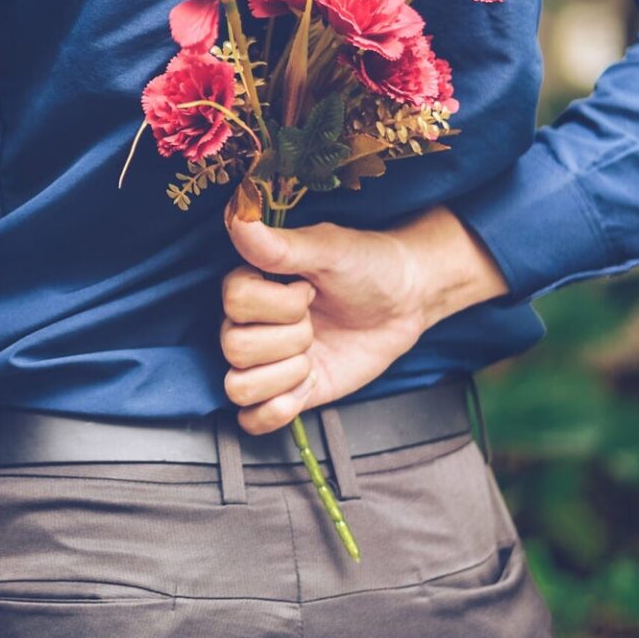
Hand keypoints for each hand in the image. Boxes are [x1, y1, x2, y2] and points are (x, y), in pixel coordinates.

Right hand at [223, 216, 443, 431]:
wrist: (405, 300)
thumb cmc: (367, 265)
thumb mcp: (330, 249)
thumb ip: (280, 244)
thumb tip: (238, 218)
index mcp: (250, 282)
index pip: (233, 302)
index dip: (279, 303)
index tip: (310, 289)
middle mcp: (249, 323)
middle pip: (234, 346)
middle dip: (291, 338)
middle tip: (318, 320)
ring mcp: (265, 361)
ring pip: (238, 388)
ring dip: (285, 375)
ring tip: (313, 356)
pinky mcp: (284, 393)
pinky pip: (251, 420)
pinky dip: (275, 412)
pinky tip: (304, 389)